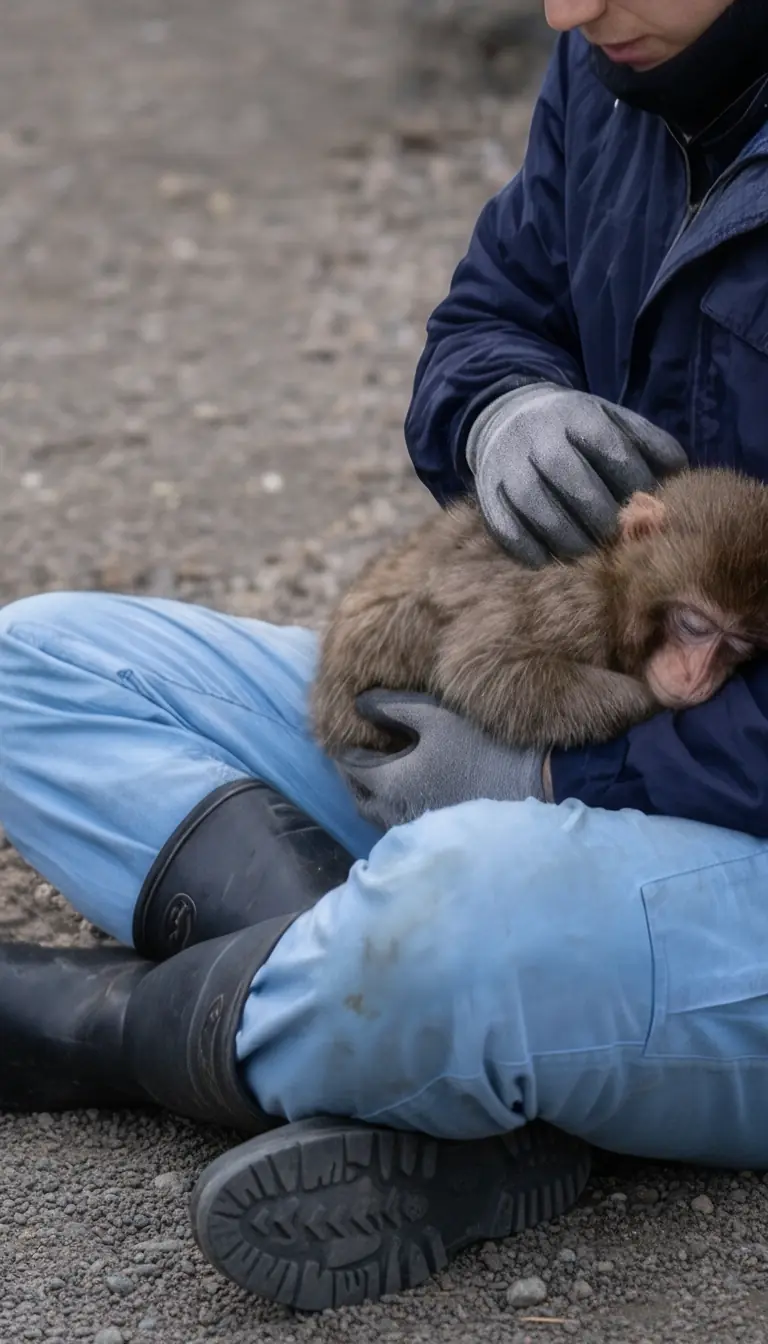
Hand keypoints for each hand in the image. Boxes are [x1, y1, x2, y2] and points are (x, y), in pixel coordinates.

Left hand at [336, 689, 546, 830]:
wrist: (533, 785)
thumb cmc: (482, 746)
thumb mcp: (434, 716)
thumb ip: (391, 707)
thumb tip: (359, 703)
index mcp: (391, 786)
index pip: (351, 769)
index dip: (342, 749)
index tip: (341, 734)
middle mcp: (397, 815)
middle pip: (360, 798)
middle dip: (353, 776)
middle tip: (355, 754)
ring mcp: (419, 829)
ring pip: (380, 815)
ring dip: (373, 794)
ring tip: (380, 771)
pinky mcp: (439, 834)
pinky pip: (402, 823)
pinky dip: (394, 806)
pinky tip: (409, 790)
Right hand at [466, 381, 686, 566]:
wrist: (505, 415)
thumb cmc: (573, 428)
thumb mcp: (610, 419)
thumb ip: (646, 443)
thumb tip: (678, 474)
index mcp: (578, 417)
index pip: (612, 452)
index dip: (633, 485)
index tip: (644, 510)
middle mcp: (541, 439)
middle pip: (574, 483)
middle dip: (601, 517)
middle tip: (615, 538)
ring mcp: (510, 467)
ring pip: (539, 509)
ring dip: (568, 538)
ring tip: (586, 553)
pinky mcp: (489, 494)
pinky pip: (507, 529)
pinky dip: (529, 550)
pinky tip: (549, 559)